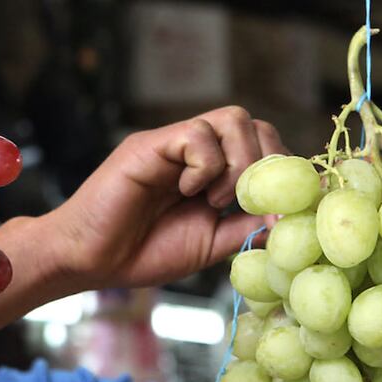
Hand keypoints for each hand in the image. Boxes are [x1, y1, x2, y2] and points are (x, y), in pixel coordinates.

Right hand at [45, 106, 283, 290]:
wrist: (91, 261)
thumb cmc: (142, 253)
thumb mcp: (211, 244)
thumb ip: (246, 226)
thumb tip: (289, 215)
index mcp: (213, 172)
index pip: (263, 144)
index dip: (282, 168)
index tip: (285, 205)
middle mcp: (196, 151)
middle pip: (253, 124)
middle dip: (266, 162)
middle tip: (249, 202)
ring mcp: (173, 144)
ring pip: (232, 119)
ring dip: (237, 163)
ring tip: (216, 201)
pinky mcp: (151, 145)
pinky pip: (197, 134)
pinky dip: (204, 166)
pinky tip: (188, 192)